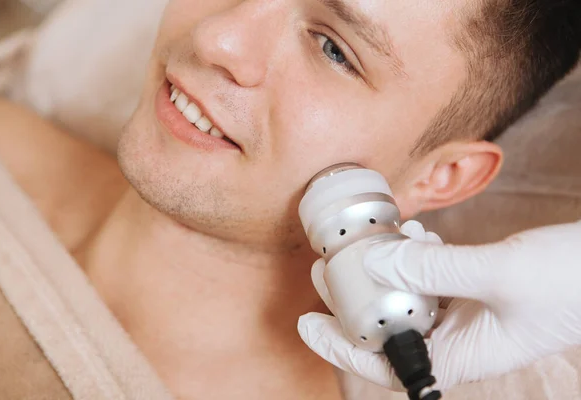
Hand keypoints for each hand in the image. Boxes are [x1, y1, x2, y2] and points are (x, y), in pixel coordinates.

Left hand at [298, 220, 580, 391]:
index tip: (307, 324)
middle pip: (387, 328)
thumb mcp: (499, 275)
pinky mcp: (472, 290)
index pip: (385, 366)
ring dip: (382, 274)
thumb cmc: (568, 283)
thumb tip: (375, 261)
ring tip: (364, 246)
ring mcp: (463, 315)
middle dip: (352, 301)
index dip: (340, 349)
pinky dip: (415, 258)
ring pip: (406, 299)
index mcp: (459, 356)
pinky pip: (430, 278)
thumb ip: (436, 269)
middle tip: (326, 269)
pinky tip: (413, 236)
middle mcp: (456, 340)